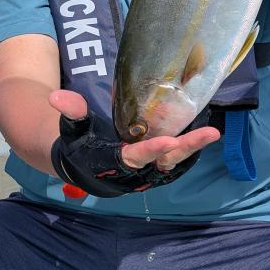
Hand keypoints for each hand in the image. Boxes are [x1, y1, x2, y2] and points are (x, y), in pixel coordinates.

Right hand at [48, 90, 219, 195]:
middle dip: (185, 148)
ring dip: (192, 149)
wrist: (82, 165)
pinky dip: (189, 151)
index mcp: (112, 162)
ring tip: (212, 133)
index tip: (167, 141)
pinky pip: (174, 161)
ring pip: (173, 163)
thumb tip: (56, 97)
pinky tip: (204, 135)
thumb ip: (70, 113)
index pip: (134, 158)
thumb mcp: (71, 128)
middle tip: (209, 134)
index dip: (150, 150)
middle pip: (163, 162)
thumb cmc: (77, 143)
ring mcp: (146, 171)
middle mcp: (133, 172)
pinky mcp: (154, 167)